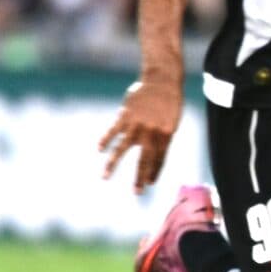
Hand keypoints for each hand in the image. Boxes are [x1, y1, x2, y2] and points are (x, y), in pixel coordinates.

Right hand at [99, 75, 182, 193]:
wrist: (162, 79)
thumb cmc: (168, 102)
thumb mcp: (172, 120)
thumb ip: (162, 137)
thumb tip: (154, 153)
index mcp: (166, 134)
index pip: (160, 157)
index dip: (155, 171)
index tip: (149, 184)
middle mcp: (151, 131)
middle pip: (144, 158)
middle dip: (139, 176)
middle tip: (136, 192)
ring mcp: (137, 123)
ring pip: (123, 147)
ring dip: (113, 163)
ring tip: (104, 176)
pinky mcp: (126, 114)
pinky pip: (113, 130)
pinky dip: (105, 139)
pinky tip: (99, 149)